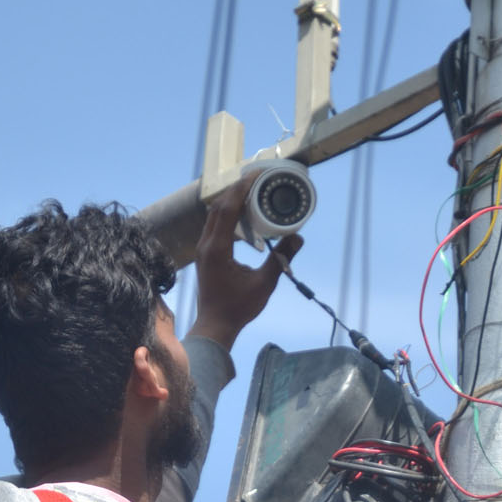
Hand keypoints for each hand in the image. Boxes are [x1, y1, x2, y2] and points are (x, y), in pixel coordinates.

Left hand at [189, 178, 303, 352]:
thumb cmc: (238, 308)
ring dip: (231, 201)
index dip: (242, 188)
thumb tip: (298, 238)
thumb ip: (280, 259)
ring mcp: (203, 249)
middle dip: (237, 189)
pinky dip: (227, 215)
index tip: (257, 175)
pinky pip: (214, 226)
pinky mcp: (206, 255)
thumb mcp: (264, 284)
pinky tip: (242, 215)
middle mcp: (206, 245)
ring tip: (251, 192)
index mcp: (218, 248)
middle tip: (257, 179)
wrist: (215, 326)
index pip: (228, 208)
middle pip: (218, 206)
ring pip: (214, 215)